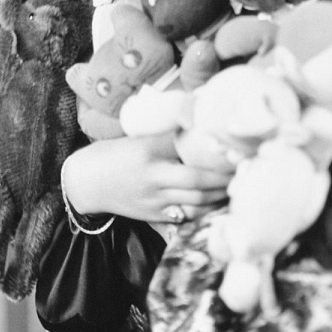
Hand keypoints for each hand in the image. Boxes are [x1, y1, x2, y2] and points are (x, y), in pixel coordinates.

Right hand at [62, 131, 230, 223]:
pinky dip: (208, 209)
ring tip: (240, 183)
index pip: (185, 145)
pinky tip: (222, 201)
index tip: (233, 141)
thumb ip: (166, 133)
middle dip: (224, 174)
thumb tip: (199, 116)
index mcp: (147, 150)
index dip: (212, 145)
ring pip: (197, 199)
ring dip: (221, 193)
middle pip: (197, 177)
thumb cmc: (114, 154)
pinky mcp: (155, 215)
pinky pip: (188, 214)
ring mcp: (154, 199)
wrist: (85, 183)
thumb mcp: (136, 137)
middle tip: (245, 166)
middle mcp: (152, 175)